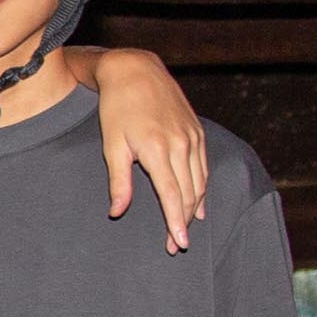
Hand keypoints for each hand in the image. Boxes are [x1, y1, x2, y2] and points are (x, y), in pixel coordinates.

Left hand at [92, 48, 211, 253]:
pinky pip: (204, 166)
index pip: (172, 196)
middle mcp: (181, 145)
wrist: (136, 70)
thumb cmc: (117, 109)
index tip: (178, 244)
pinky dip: (202, 187)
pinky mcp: (198, 131)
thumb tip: (118, 212)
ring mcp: (193, 137)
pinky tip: (199, 203)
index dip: (175, 223)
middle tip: (176, 245)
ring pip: (200, 182)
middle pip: (189, 194)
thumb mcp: (112, 145)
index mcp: (158, 150)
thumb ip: (119, 181)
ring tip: (186, 229)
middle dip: (184, 222)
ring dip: (194, 208)